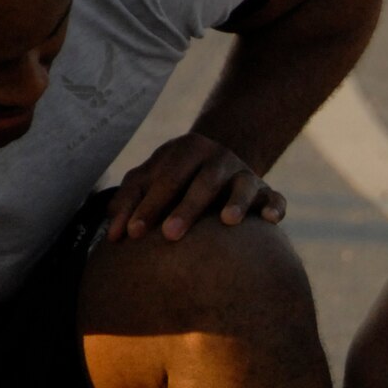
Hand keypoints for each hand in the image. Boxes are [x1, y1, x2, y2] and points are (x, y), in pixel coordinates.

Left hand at [106, 132, 285, 240]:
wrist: (220, 161)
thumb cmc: (175, 178)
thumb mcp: (151, 179)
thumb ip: (128, 200)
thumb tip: (113, 235)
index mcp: (186, 152)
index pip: (165, 179)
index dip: (147, 205)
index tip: (132, 234)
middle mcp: (218, 159)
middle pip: (202, 183)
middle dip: (185, 209)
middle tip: (169, 235)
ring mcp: (244, 174)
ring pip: (242, 186)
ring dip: (236, 202)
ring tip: (227, 220)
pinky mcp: (267, 191)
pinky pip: (275, 198)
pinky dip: (274, 207)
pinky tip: (270, 220)